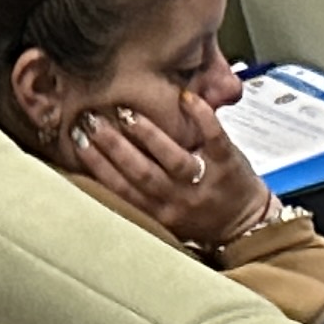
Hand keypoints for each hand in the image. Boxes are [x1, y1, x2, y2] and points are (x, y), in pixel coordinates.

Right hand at [64, 98, 263, 252]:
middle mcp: (178, 200)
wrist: (245, 225)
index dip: (96, 164)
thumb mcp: (162, 213)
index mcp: (158, 212)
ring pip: (172, 158)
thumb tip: (100, 159)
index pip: (120, 189)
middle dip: (112, 145)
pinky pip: (212, 136)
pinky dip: (200, 116)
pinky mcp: (228, 162)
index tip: (78, 140)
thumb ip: (137, 192)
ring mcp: (204, 181)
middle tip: (91, 120)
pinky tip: (184, 98)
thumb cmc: (199, 216)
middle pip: (141, 172)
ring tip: (125, 112)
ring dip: (147, 134)